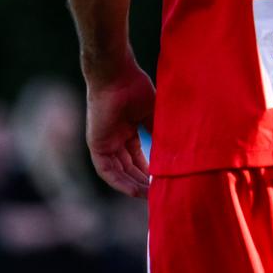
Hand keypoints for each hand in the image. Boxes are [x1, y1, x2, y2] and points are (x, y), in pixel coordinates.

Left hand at [84, 59, 154, 198]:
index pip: (138, 158)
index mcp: (127, 131)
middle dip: (144, 182)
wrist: (117, 76)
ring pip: (119, 172)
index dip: (151, 171)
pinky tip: (136, 190)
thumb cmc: (135, 88)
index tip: (165, 181)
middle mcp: (114, 139)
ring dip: (134, 185)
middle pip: (129, 168)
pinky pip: (107, 171)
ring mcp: (105, 143)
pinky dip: (121, 182)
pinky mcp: (97, 145)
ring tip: (151, 196)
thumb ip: (160, 133)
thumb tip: (175, 152)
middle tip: (160, 194)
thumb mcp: (154, 115)